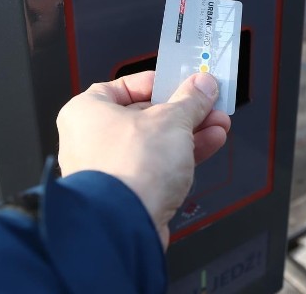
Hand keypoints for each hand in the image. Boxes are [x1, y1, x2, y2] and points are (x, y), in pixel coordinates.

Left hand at [55, 71, 230, 247]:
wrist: (124, 225)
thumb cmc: (127, 169)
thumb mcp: (171, 120)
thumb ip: (190, 100)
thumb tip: (201, 86)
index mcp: (87, 111)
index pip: (126, 85)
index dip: (161, 81)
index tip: (186, 81)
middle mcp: (91, 139)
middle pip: (145, 115)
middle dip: (184, 110)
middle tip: (208, 103)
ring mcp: (108, 168)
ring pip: (155, 142)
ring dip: (190, 132)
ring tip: (217, 123)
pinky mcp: (126, 193)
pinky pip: (156, 166)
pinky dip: (181, 155)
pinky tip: (208, 144)